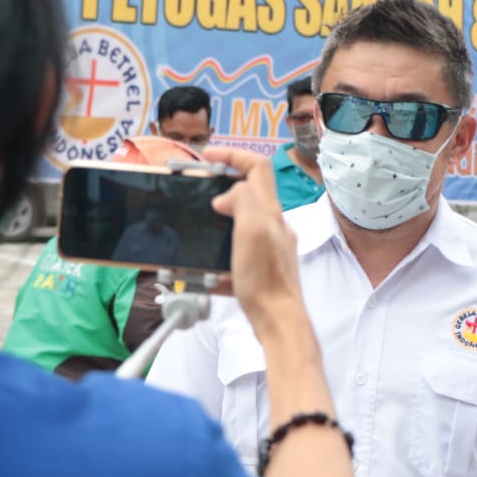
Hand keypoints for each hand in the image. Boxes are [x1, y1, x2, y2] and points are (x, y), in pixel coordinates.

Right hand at [199, 147, 303, 333]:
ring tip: (198, 232)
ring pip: (241, 225)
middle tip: (199, 192)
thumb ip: (241, 201)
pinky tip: (207, 272)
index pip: (257, 167)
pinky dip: (219, 260)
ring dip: (218, 224)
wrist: (278, 321)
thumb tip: (226, 195)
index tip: (208, 157)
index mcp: (269, 212)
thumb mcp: (251, 229)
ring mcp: (269, 249)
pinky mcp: (262, 271)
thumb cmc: (266, 279)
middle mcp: (273, 227)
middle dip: (222, 188)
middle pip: (249, 194)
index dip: (233, 155)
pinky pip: (237, 256)